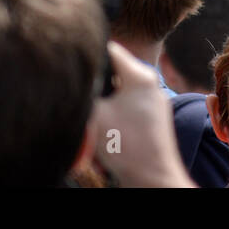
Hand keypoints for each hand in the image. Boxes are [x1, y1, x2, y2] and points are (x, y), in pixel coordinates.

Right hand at [89, 43, 194, 187]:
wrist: (153, 179)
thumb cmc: (127, 145)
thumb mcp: (96, 114)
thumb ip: (85, 90)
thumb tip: (76, 78)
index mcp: (140, 75)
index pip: (110, 49)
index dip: (90, 55)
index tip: (74, 65)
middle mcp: (150, 85)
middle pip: (112, 77)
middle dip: (95, 94)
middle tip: (85, 110)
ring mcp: (154, 103)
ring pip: (117, 99)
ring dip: (102, 115)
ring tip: (94, 135)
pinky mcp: (153, 122)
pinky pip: (126, 115)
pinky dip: (113, 127)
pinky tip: (104, 145)